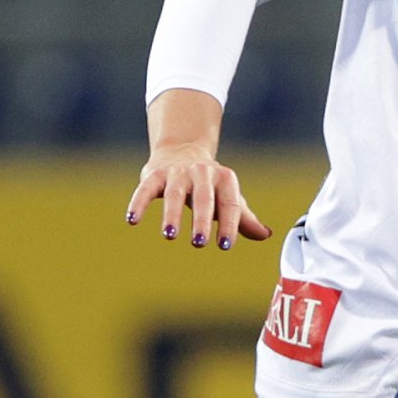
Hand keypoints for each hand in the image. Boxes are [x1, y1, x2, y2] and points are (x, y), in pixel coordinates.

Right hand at [126, 144, 270, 250]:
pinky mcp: (154, 174)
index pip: (229, 204)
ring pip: (174, 194)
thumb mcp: (228, 197)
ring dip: (172, 214)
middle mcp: (202, 173)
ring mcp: (177, 173)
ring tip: (169, 235)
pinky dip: (138, 203)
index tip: (225, 246)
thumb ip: (243, 217)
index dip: (229, 225)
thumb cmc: (209, 184)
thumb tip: (265, 235)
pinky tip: (132, 220)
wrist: (182, 151)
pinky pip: (145, 189)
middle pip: (203, 198)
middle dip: (202, 221)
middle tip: (199, 243)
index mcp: (225, 179)